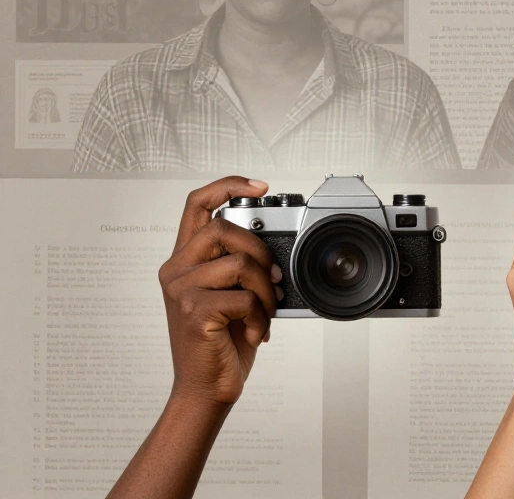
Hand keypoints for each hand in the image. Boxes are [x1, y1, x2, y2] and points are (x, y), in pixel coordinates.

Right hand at [158, 177, 280, 407]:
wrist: (207, 389)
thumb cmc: (222, 343)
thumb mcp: (230, 295)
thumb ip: (238, 266)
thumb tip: (274, 249)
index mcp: (184, 262)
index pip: (196, 206)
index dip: (226, 187)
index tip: (260, 187)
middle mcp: (175, 272)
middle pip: (223, 229)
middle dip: (260, 251)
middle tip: (273, 279)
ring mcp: (181, 291)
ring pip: (240, 263)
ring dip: (265, 291)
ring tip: (263, 314)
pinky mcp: (195, 312)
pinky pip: (244, 297)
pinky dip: (260, 316)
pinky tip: (255, 332)